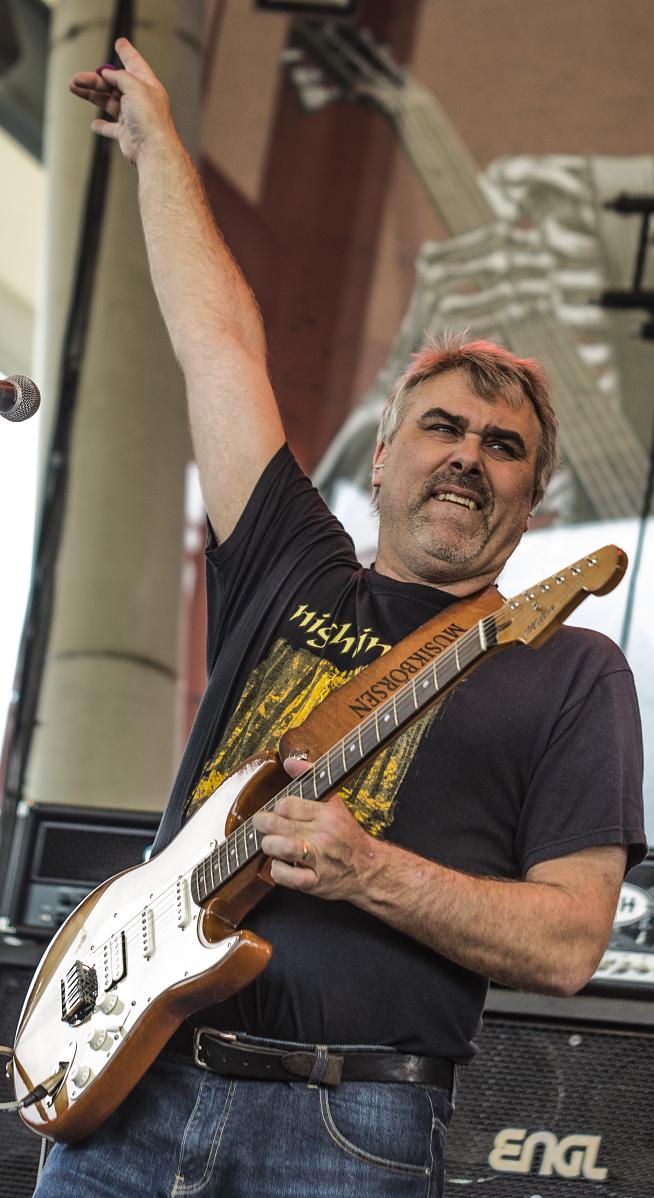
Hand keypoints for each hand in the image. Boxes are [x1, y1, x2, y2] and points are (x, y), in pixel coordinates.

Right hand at [68, 37, 175, 164]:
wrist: (152, 150)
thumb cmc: (149, 118)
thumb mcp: (135, 87)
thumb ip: (120, 76)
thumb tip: (108, 73)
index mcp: (146, 85)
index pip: (135, 64)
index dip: (127, 52)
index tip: (120, 42)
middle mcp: (139, 100)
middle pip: (113, 84)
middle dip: (94, 79)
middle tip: (76, 78)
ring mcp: (132, 117)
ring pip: (108, 101)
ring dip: (91, 94)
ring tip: (74, 88)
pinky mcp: (126, 133)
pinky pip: (111, 128)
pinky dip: (102, 126)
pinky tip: (94, 124)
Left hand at [252, 757, 379, 899]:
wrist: (369, 869)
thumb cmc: (346, 835)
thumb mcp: (334, 803)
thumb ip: (310, 777)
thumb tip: (289, 761)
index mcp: (326, 814)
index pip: (287, 804)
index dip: (277, 807)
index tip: (279, 812)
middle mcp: (323, 835)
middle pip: (277, 824)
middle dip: (263, 824)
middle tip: (264, 826)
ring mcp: (318, 859)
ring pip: (280, 847)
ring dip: (269, 846)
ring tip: (273, 844)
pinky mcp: (314, 882)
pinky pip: (285, 876)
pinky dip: (278, 870)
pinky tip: (282, 865)